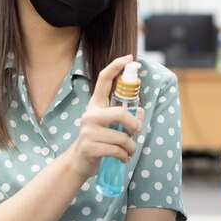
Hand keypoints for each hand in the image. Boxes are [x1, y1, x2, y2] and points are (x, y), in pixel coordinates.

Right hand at [66, 55, 144, 179]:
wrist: (79, 162)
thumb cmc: (99, 141)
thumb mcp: (110, 126)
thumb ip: (126, 116)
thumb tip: (140, 113)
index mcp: (95, 105)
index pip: (104, 80)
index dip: (116, 66)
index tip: (129, 58)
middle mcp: (90, 114)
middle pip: (121, 113)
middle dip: (134, 126)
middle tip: (136, 133)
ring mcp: (87, 130)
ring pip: (122, 137)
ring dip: (131, 147)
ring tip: (128, 150)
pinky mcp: (89, 146)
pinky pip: (117, 150)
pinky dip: (125, 156)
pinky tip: (122, 158)